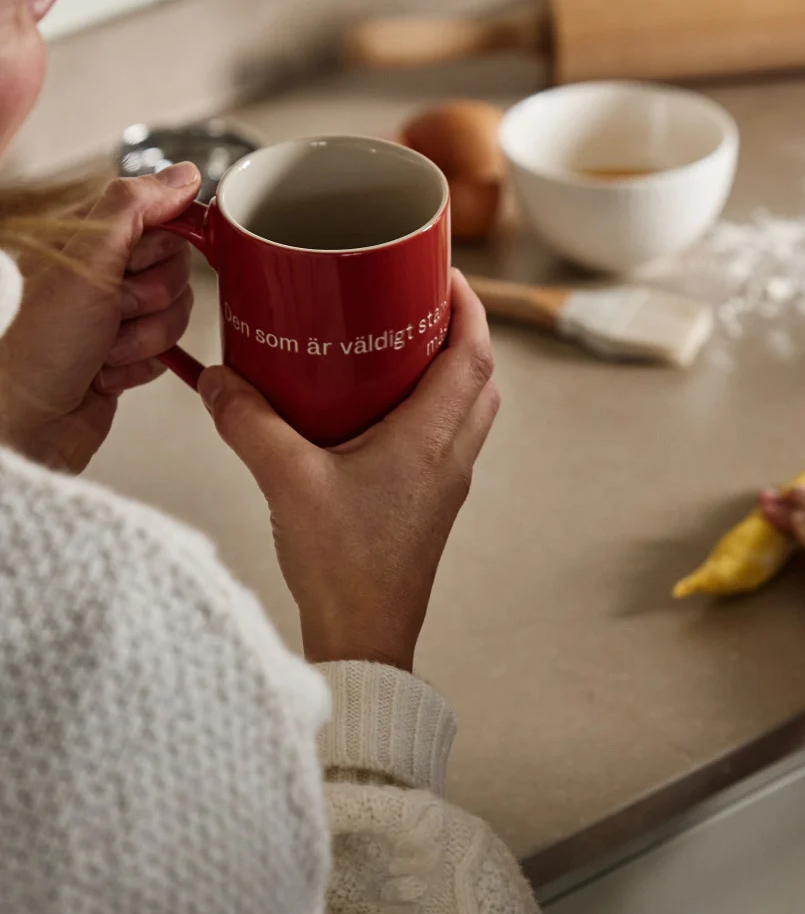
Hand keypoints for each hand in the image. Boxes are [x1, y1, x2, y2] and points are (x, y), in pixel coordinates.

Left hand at [0, 164, 197, 470]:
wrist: (28, 423)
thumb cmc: (37, 345)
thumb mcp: (87, 259)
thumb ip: (135, 206)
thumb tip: (182, 174)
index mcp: (85, 234)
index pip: (159, 215)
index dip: (161, 244)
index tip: (139, 262)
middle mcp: (98, 268)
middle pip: (175, 267)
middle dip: (149, 298)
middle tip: (110, 310)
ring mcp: (111, 311)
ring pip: (175, 311)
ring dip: (144, 337)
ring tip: (102, 347)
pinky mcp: (125, 350)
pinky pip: (168, 349)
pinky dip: (142, 364)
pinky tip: (106, 370)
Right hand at [198, 271, 498, 668]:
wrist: (362, 641)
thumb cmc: (345, 569)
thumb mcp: (287, 481)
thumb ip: (249, 422)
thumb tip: (217, 379)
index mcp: (434, 439)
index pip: (476, 354)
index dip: (468, 306)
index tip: (444, 272)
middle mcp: (451, 457)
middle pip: (477, 377)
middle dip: (455, 331)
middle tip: (413, 301)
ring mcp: (442, 484)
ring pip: (463, 410)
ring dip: (440, 372)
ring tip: (390, 345)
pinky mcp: (424, 506)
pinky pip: (438, 440)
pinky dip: (419, 409)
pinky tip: (366, 408)